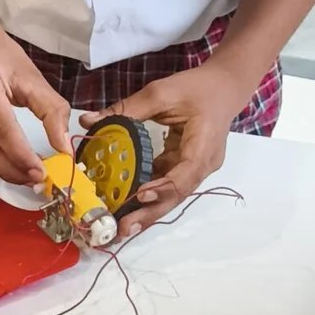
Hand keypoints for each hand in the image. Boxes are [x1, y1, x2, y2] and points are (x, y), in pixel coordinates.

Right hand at [0, 31, 70, 186]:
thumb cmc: (2, 58)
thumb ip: (52, 112)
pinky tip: (8, 166)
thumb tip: (63, 149)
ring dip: (1, 170)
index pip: (1, 126)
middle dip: (11, 169)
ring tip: (25, 176)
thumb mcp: (33, 78)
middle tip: (35, 179)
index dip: (21, 154)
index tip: (41, 172)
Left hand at [106, 63, 246, 234]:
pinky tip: (126, 202)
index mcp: (204, 144)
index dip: (163, 188)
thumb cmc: (198, 87)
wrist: (225, 85)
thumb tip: (89, 121)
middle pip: (177, 194)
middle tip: (123, 229)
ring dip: (147, 209)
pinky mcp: (187, 165)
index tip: (141, 195)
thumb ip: (126, 109)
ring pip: (172, 193)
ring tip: (120, 225)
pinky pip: (167, 182)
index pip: (185, 174)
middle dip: (150, 213)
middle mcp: (203, 163)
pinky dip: (149, 192)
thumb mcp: (161, 93)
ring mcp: (197, 167)